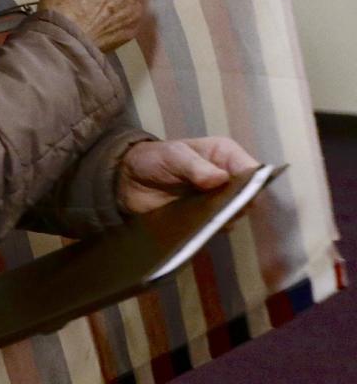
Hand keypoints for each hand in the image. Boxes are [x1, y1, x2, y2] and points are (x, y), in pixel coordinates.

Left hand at [116, 136, 259, 214]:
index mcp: (225, 155)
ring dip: (223, 218)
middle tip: (220, 208)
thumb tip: (220, 179)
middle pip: (248, 196)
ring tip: (204, 217)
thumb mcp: (173, 155)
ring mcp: (218, 202)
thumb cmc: (154, 159)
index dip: (253, 183)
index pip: (253, 170)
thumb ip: (194, 166)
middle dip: (238, 203)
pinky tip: (199, 227)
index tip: (242, 195)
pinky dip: (211, 229)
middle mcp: (228, 179)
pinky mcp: (206, 220)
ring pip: (234, 214)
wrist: (129, 181)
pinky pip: (217, 228)